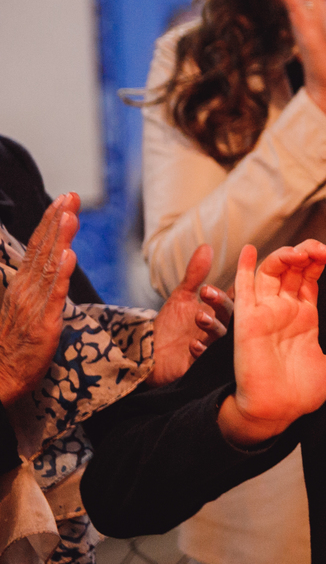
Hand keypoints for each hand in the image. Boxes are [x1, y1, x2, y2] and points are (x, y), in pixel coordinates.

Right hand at [0, 194, 78, 406]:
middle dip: (58, 220)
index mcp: (24, 284)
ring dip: (60, 239)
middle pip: (44, 249)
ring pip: (49, 266)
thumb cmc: (15, 342)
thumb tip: (51, 259)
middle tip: (71, 196)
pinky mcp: (43, 323)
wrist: (1, 377)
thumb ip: (39, 283)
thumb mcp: (26, 306)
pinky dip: (60, 275)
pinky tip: (68, 257)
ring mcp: (34, 304)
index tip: (65, 198)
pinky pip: (53, 296)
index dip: (51, 221)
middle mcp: (27, 289)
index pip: (38, 246)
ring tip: (70, 216)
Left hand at [147, 245, 232, 387]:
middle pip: (232, 316)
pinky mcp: (203, 366)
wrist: (148, 353)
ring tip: (200, 317)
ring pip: (223, 337)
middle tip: (207, 294)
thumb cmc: (169, 325)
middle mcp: (222, 329)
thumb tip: (206, 246)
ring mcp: (214, 348)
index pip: (233, 298)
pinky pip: (208, 359)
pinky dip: (202, 351)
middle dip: (222, 304)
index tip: (216, 282)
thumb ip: (195, 274)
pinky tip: (193, 344)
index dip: (229, 290)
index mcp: (220, 312)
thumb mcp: (182, 296)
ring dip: (213, 326)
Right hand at [219, 241, 325, 445]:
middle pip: (292, 269)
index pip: (309, 278)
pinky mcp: (247, 321)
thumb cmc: (300, 393)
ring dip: (285, 255)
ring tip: (302, 252)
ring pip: (271, 272)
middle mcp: (283, 310)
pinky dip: (244, 268)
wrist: (277, 412)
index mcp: (303, 317)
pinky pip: (243, 290)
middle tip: (323, 250)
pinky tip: (250, 249)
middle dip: (306, 252)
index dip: (319, 261)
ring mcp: (265, 313)